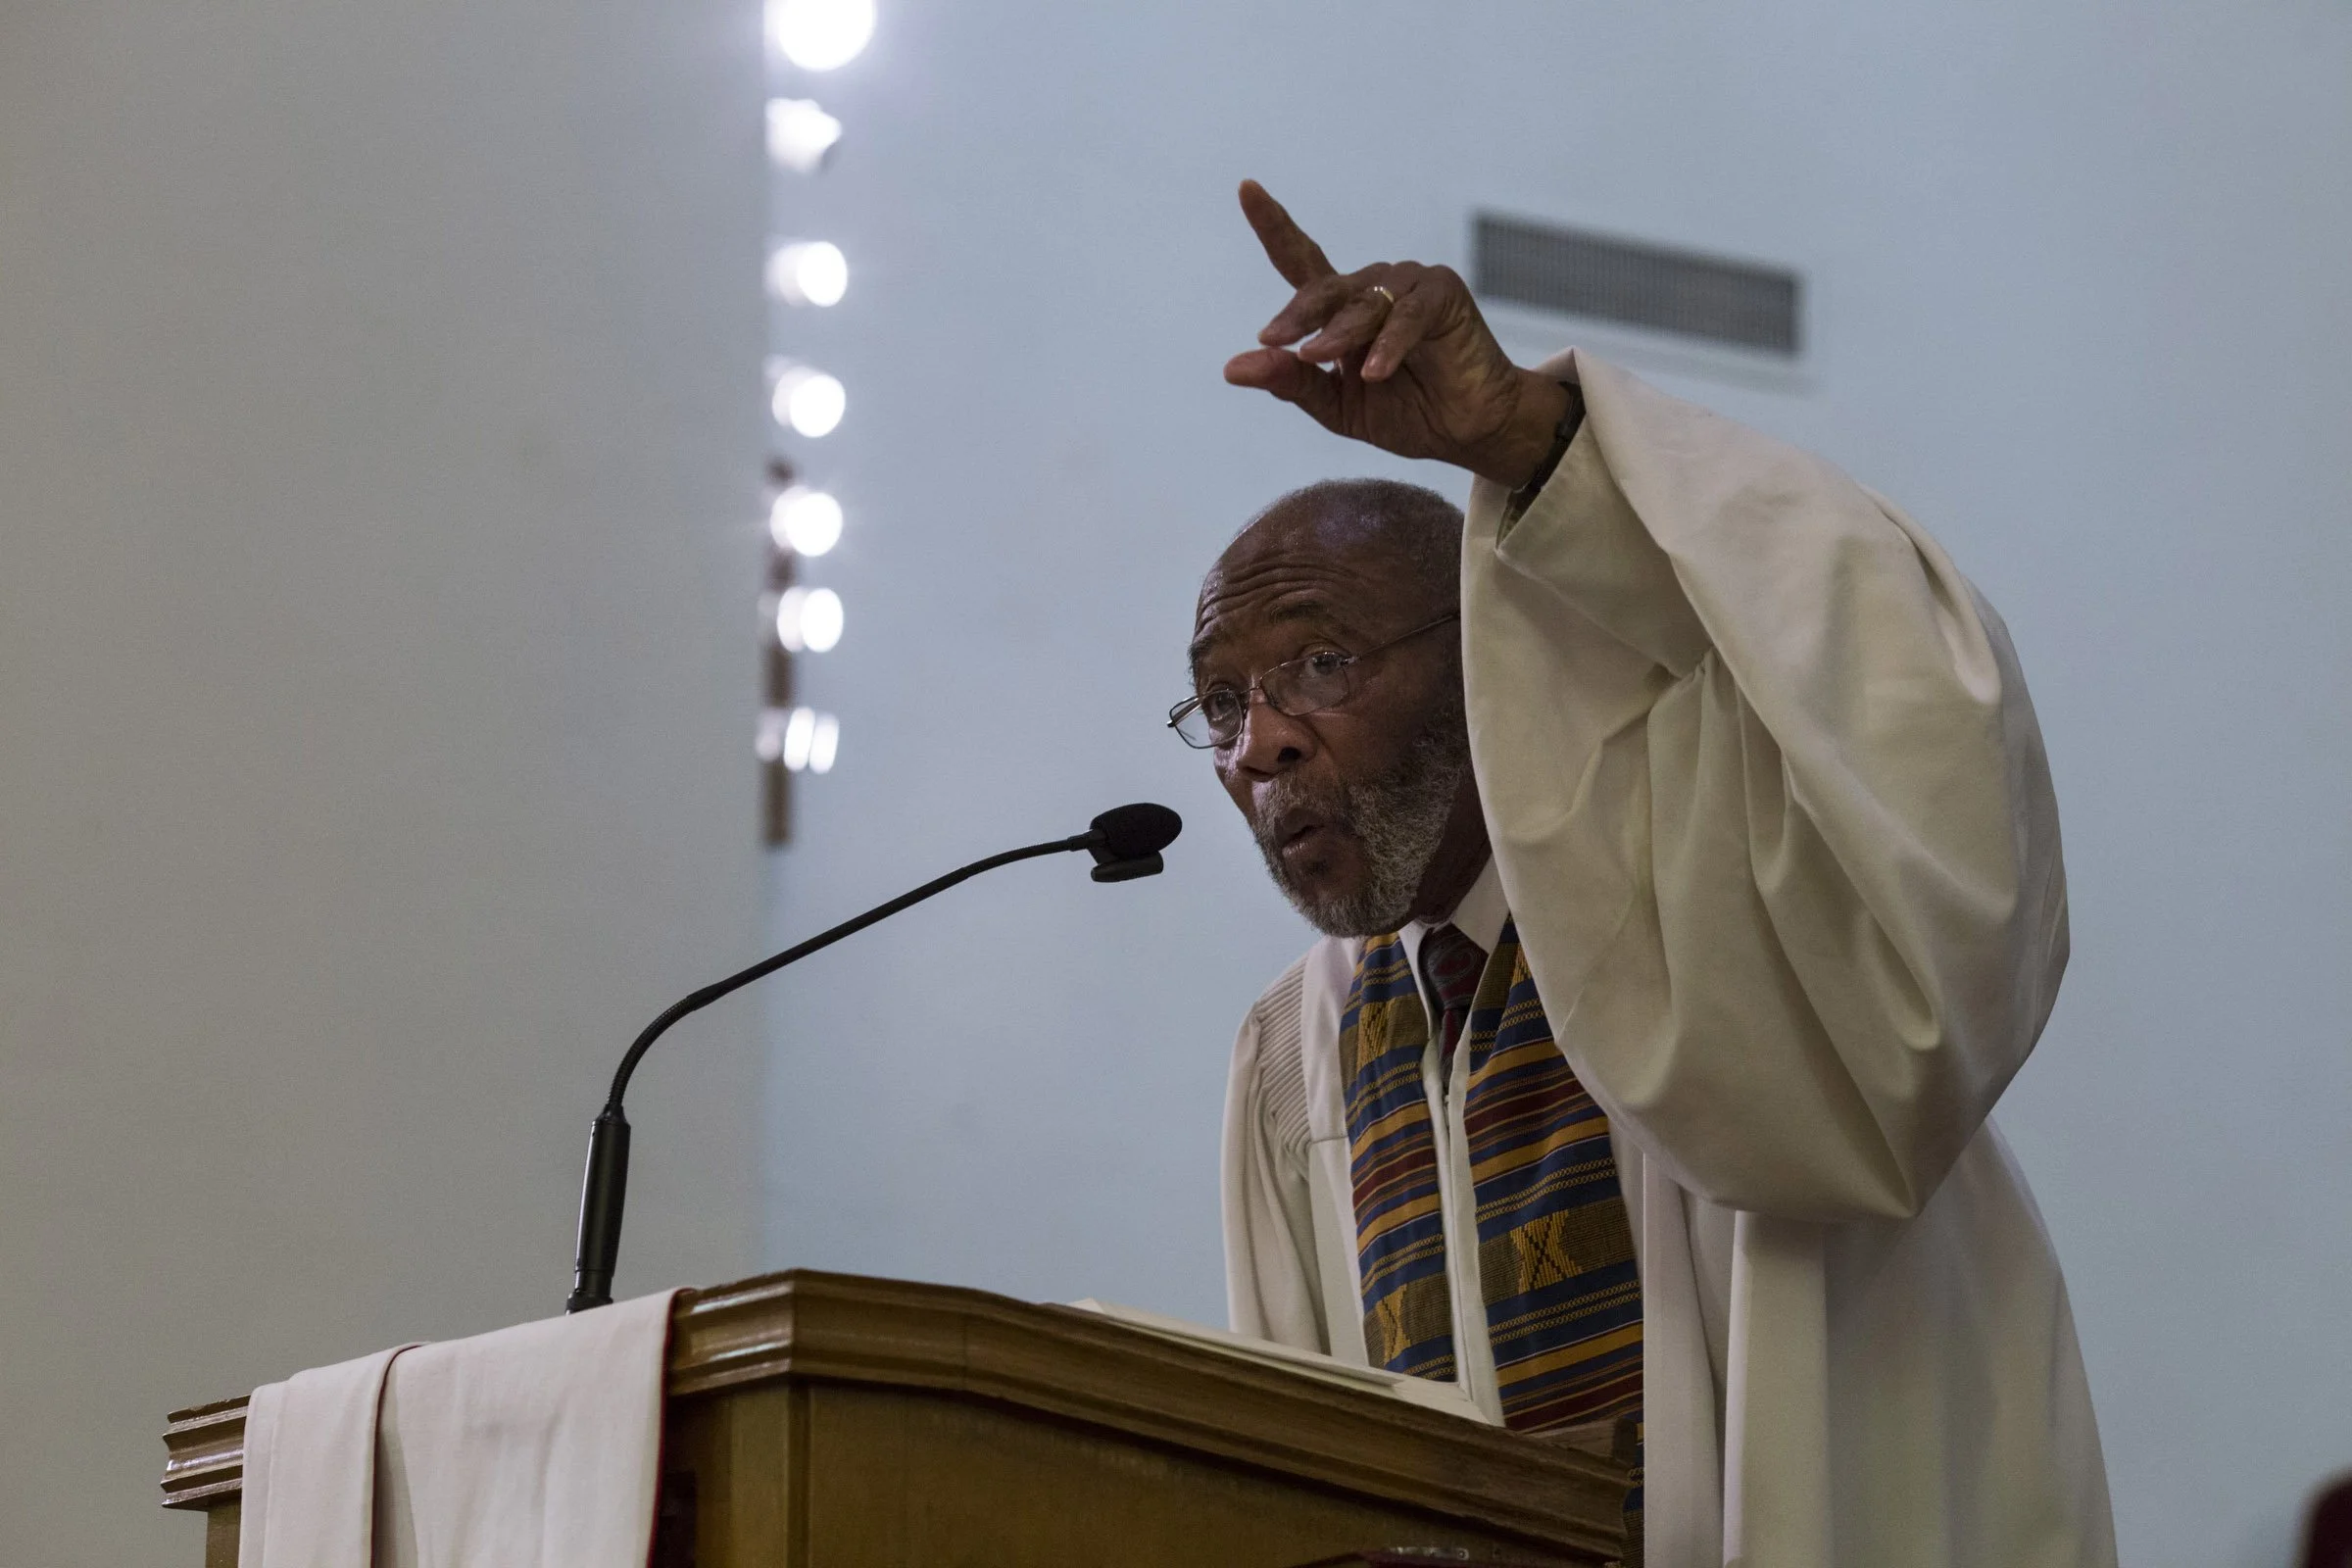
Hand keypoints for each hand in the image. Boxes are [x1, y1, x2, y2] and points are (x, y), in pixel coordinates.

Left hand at [1222, 181, 1570, 488]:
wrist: (1467, 431)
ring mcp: (1408, 285)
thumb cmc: (1406, 413)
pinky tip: (1374, 373)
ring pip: (1362, 304)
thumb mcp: (1337, 405)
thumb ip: (1291, 382)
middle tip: (1270, 339)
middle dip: (1295, 314)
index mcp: (1341, 308)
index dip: (1275, 225)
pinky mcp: (1443, 293)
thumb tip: (1232, 368)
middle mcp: (1372, 287)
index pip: (1300, 260)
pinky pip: (1406, 316)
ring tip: (1319, 358)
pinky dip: (1387, 345)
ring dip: (1338, 334)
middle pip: (1323, 289)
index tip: (1246, 188)